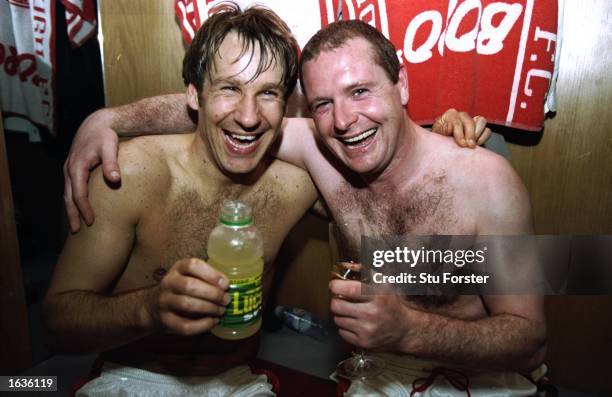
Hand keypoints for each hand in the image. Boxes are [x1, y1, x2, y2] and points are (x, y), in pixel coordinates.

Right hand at [63, 109, 120, 231]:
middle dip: (72, 214)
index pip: (79, 193)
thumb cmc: (106, 136)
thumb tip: (115, 179)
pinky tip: (78, 207)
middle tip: (76, 232)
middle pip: (68, 197)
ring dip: (70, 209)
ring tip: (75, 225)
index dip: (84, 209)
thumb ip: (112, 163)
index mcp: (77, 167)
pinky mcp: (73, 168)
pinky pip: (70, 187)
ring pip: (67, 193)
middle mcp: (70, 169)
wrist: (97, 123)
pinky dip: (72, 199)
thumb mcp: (110, 147)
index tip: (91, 222)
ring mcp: (69, 169)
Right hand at [154, 258, 229, 335]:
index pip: (192, 265)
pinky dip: (201, 325)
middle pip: (189, 285)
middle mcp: (169, 282)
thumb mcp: (191, 275)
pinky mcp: (165, 320)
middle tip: (226, 300)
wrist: (154, 305)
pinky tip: (212, 322)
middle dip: (212, 294)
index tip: (225, 284)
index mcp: (178, 268)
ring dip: (208, 308)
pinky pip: (183, 325)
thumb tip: (230, 286)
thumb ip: (207, 277)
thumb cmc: (182, 288)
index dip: (211, 274)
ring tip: (221, 311)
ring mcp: (164, 301)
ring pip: (186, 304)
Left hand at [329, 279, 417, 351]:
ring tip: (351, 311)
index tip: (334, 285)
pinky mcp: (364, 342)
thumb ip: (363, 272)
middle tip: (342, 299)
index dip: (336, 286)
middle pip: (337, 305)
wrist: (405, 329)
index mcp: (378, 296)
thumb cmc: (391, 303)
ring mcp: (367, 330)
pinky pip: (342, 332)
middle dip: (336, 301)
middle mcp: (372, 313)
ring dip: (341, 314)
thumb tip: (343, 266)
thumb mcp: (382, 284)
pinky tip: (355, 323)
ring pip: (337, 319)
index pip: (348, 289)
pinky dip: (345, 327)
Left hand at [432, 108, 491, 147]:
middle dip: (470, 134)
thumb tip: (450, 127)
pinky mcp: (481, 129)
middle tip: (469, 146)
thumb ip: (441, 130)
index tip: (461, 144)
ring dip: (478, 133)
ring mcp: (473, 121)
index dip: (459, 133)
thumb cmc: (440, 138)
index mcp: (451, 115)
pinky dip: (484, 137)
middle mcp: (462, 115)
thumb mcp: (437, 135)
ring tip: (473, 145)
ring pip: (481, 121)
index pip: (457, 121)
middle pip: (469, 121)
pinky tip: (478, 144)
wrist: (444, 145)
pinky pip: (487, 130)